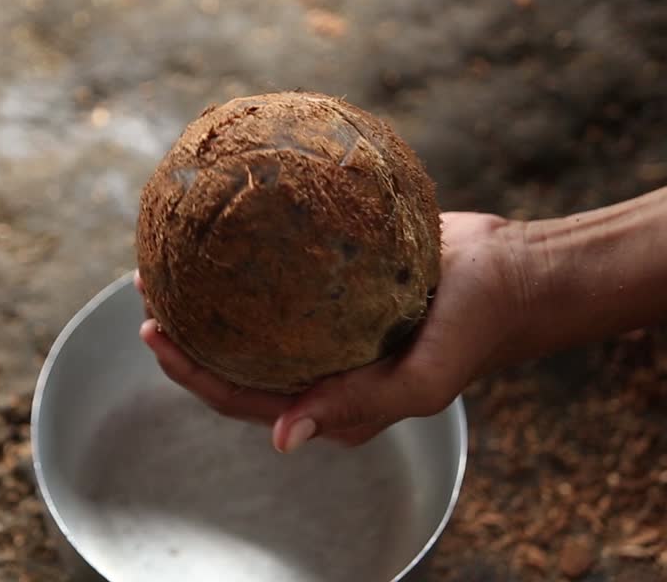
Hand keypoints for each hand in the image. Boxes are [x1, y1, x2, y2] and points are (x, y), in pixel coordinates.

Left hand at [135, 211, 534, 452]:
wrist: (520, 271)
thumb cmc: (474, 330)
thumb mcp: (419, 381)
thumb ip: (354, 406)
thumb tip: (281, 439)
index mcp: (334, 402)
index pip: (242, 398)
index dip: (191, 373)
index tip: (151, 334)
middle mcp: (326, 366)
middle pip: (237, 358)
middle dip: (186, 333)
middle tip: (146, 289)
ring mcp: (332, 325)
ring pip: (254, 318)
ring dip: (211, 296)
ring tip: (169, 260)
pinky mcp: (343, 283)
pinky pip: (284, 276)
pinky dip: (250, 260)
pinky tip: (227, 228)